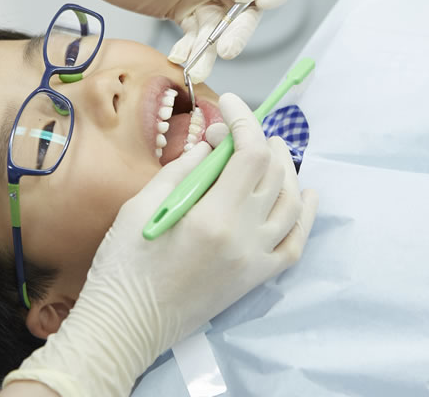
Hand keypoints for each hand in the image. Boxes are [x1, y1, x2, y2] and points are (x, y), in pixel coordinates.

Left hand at [0, 0, 294, 82]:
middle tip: (224, 49)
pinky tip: (180, 57)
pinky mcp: (182, 14)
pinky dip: (193, 51)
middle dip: (239, 31)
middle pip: (250, 8)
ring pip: (223, 29)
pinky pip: (199, 38)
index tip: (259, 7)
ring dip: (212, 49)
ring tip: (196, 64)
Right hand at [1, 94, 317, 396]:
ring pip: (291, 203)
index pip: (248, 154)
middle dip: (262, 140)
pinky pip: (295, 243)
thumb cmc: (123, 266)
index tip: (228, 102)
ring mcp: (254, 261)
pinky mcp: (256, 279)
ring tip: (272, 152)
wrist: (126, 326)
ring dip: (286, 171)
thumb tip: (211, 142)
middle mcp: (243, 238)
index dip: (243, 120)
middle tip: (241, 129)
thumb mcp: (140, 205)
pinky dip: (305, 216)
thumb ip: (182, 169)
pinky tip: (306, 194)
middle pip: (273, 174)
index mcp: (212, 217)